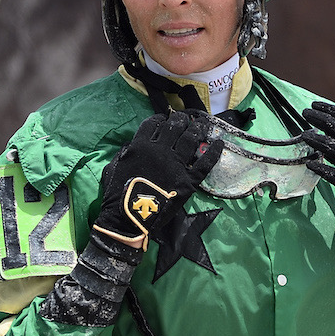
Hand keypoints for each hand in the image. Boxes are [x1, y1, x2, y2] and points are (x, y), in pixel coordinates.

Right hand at [93, 109, 222, 247]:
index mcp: (141, 146)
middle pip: (174, 126)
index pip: (152, 124)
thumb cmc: (118, 194)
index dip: (159, 118)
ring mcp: (176, 165)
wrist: (130, 217)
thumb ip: (126, 153)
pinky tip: (219, 143)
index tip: (164, 118)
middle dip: (181, 119)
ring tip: (202, 124)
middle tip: (185, 118)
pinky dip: (213, 152)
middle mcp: (160, 150)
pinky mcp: (188, 180)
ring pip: (190, 139)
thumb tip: (134, 146)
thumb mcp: (114, 166)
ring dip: (197, 129)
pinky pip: (204, 164)